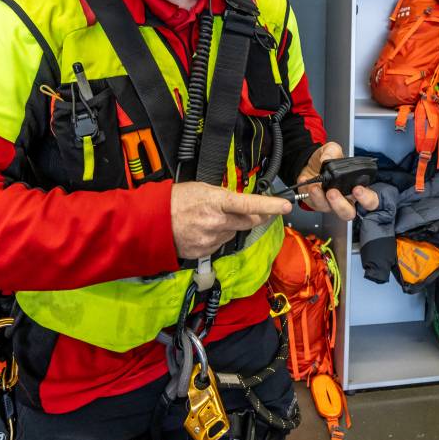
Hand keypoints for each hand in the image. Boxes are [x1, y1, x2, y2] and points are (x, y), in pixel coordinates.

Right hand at [170, 182, 291, 258]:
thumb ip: (224, 195)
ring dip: (230, 226)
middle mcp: (217, 222)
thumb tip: (240, 202)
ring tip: (210, 219)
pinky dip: (217, 237)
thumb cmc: (175, 201)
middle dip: (253, 216)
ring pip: (234, 233)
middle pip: (248, 221)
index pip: (249, 203)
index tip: (285, 206)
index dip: (270, 205)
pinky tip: (203, 230)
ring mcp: (211, 239)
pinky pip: (221, 244)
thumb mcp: (202, 188)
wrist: (153, 223)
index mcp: (217, 202)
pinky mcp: (205, 251)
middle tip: (249, 210)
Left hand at [296, 141, 379, 220]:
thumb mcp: (332, 150)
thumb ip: (333, 150)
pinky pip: (313, 203)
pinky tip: (306, 182)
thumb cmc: (326, 161)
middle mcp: (345, 199)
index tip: (358, 190)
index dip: (366, 199)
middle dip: (341, 206)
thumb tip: (328, 158)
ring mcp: (330, 204)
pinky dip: (308, 193)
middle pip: (349, 213)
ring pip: (329, 210)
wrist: (308, 163)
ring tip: (316, 187)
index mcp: (356, 188)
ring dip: (321, 199)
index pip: (369, 200)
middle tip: (333, 193)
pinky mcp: (316, 203)